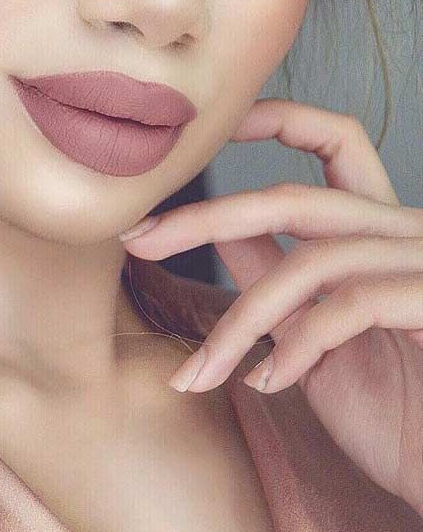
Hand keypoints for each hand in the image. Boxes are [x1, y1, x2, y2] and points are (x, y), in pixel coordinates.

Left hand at [119, 99, 422, 517]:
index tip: (211, 127)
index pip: (336, 141)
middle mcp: (407, 234)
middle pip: (293, 200)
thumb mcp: (319, 336)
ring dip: (239, 323)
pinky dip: (297, 347)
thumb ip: (278, 277)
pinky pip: (350, 306)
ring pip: (310, 262)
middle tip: (137, 239)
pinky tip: (268, 384)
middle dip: (207, 217)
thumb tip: (221, 233)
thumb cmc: (398, 414)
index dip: (278, 117)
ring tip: (198, 373)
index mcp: (380, 230)